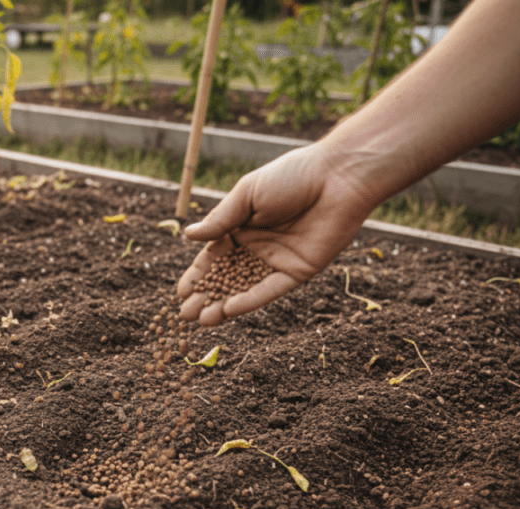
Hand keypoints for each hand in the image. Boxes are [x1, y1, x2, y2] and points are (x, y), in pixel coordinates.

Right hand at [177, 144, 377, 325]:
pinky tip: (229, 311)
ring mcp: (277, 262)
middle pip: (226, 277)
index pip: (213, 256)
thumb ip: (220, 219)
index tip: (180, 292)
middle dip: (205, 297)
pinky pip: (269, 290)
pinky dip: (249, 301)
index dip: (197, 275)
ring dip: (223, 305)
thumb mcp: (247, 194)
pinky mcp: (298, 272)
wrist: (338, 177)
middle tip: (185, 316)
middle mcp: (257, 247)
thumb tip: (189, 235)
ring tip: (202, 321)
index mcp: (241, 227)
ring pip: (244, 288)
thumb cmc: (292, 176)